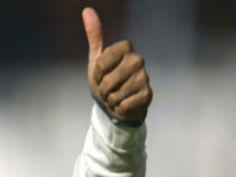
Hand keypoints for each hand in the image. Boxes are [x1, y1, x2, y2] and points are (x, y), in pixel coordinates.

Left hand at [82, 7, 151, 122]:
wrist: (115, 104)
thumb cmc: (105, 79)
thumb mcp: (96, 59)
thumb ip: (94, 35)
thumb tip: (87, 10)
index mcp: (125, 49)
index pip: (103, 62)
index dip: (97, 73)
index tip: (99, 74)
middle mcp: (138, 60)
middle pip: (109, 79)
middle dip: (103, 88)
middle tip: (106, 88)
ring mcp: (144, 77)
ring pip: (116, 93)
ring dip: (110, 99)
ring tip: (115, 95)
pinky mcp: (147, 94)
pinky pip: (125, 104)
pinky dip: (119, 107)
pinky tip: (123, 103)